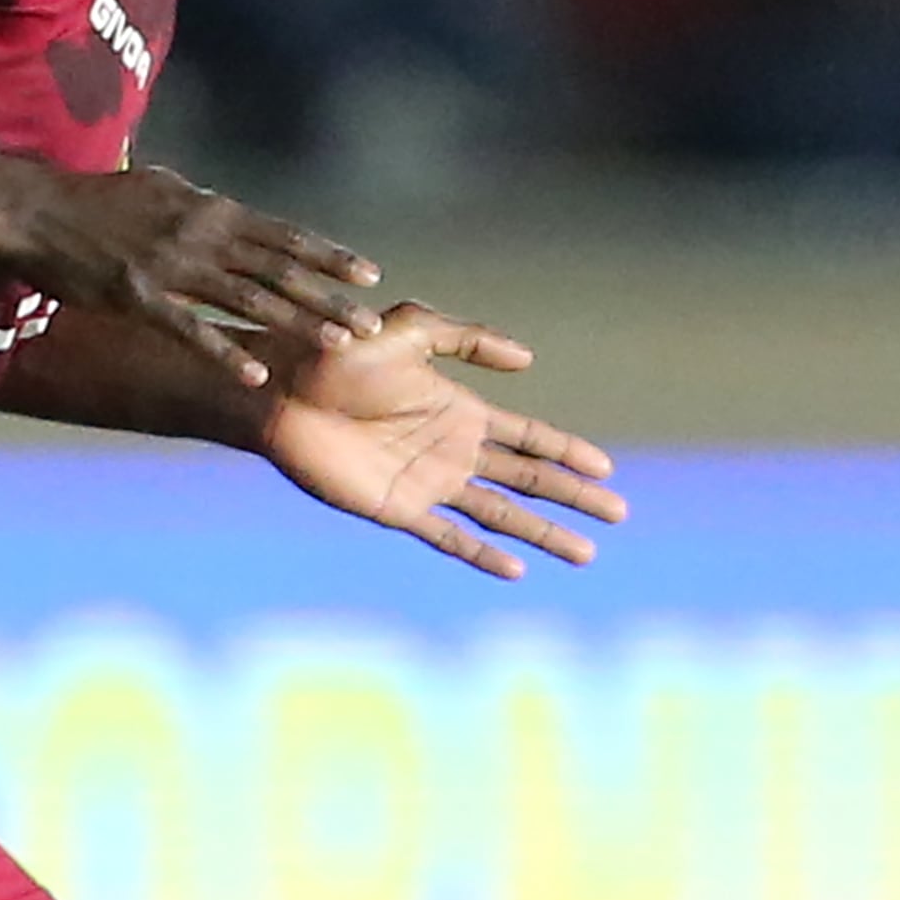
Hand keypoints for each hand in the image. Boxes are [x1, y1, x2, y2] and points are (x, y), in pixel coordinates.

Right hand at [0, 165, 385, 387]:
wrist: (35, 210)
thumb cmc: (95, 201)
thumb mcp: (159, 190)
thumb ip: (200, 208)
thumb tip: (231, 215)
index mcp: (208, 208)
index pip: (282, 234)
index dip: (329, 256)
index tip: (369, 275)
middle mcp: (200, 234)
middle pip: (279, 270)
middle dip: (329, 299)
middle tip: (371, 326)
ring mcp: (171, 266)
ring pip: (249, 299)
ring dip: (298, 324)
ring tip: (338, 348)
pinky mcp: (139, 297)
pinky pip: (192, 330)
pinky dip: (227, 353)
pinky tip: (258, 375)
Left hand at [261, 302, 625, 579]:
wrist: (280, 388)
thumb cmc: (337, 351)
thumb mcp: (409, 328)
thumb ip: (467, 338)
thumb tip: (528, 360)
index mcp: (459, 409)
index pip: (528, 436)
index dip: (567, 451)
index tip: (606, 468)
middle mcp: (450, 450)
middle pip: (527, 479)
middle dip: (573, 497)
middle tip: (619, 513)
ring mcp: (427, 483)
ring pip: (501, 514)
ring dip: (543, 533)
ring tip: (586, 554)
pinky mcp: (398, 509)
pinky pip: (449, 537)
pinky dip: (482, 554)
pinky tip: (515, 570)